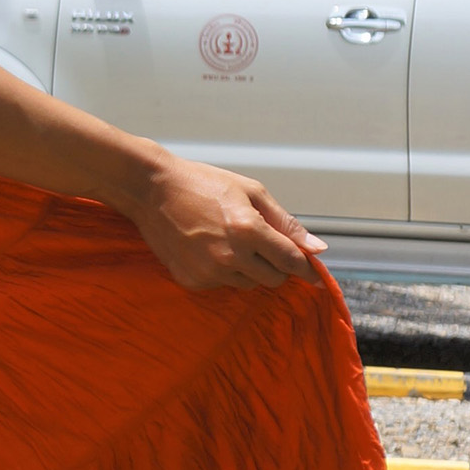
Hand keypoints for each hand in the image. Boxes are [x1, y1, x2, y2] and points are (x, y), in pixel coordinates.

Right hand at [126, 153, 325, 291]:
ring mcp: (208, 271)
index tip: (316, 277)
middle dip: (276, 265)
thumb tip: (317, 249)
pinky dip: (223, 271)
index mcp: (249, 230)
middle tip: (262, 245)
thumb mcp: (251, 192)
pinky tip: (208, 248)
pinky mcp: (191, 280)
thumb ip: (286, 223)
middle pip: (273, 278)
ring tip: (230, 241)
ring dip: (249, 268)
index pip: (290, 260)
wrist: (152, 191)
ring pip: (248, 283)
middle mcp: (230, 256)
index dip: (306, 269)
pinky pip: (221, 284)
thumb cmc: (203, 184)